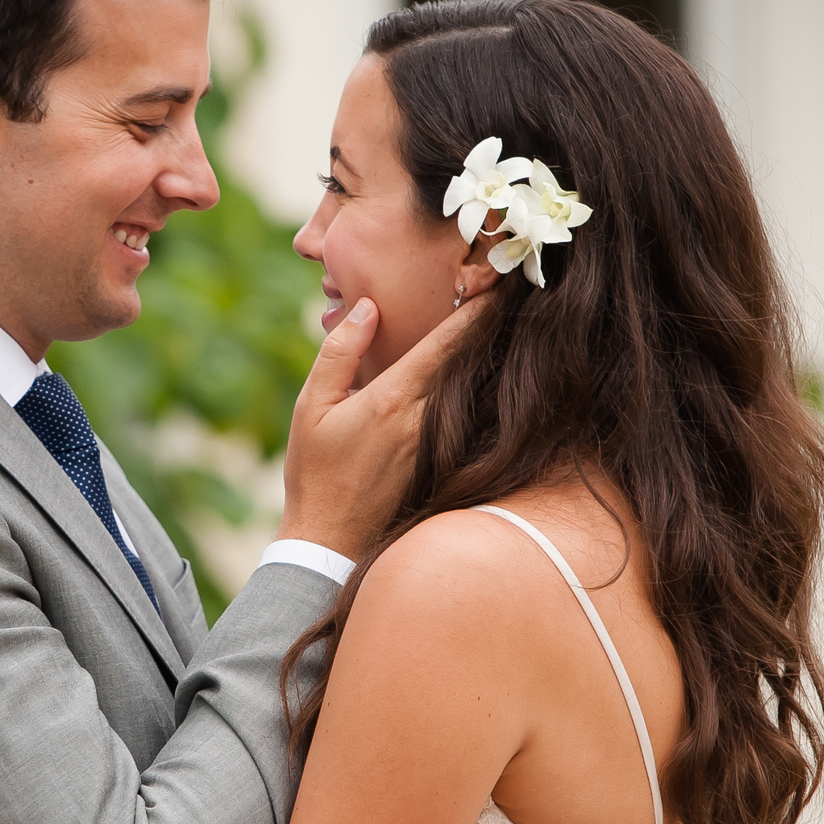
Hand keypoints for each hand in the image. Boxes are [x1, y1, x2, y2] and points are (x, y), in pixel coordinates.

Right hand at [279, 290, 491, 561]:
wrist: (330, 542)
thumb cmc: (314, 473)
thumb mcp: (311, 407)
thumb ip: (340, 353)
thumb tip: (368, 307)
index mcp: (393, 398)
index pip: (447, 341)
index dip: (479, 308)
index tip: (500, 280)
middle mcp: (424, 418)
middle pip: (469, 360)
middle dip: (491, 324)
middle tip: (512, 290)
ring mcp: (437, 442)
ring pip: (470, 387)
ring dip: (487, 356)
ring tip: (507, 323)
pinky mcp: (440, 461)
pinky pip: (463, 414)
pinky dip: (475, 389)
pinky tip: (485, 374)